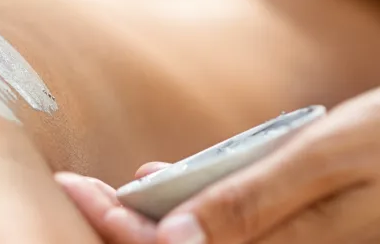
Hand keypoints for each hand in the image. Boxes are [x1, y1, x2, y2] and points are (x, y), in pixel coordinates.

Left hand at [58, 89, 379, 242]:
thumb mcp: (322, 161)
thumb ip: (250, 202)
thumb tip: (175, 240)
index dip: (120, 226)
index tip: (75, 189)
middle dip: (125, 225)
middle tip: (75, 188)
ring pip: (202, 242)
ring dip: (155, 219)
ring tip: (114, 188)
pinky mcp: (294, 233)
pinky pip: (233, 230)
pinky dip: (194, 209)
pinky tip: (167, 182)